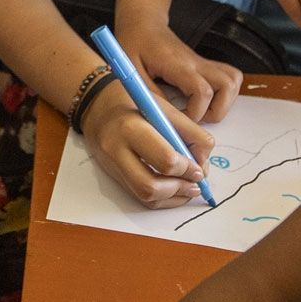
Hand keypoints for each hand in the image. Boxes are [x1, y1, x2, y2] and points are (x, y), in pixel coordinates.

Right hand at [79, 81, 211, 207]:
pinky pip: (140, 198)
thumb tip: (203, 162)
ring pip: (145, 197)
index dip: (187, 169)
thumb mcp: (163, 108)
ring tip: (189, 189)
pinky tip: (176, 190)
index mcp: (131, 128)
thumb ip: (189, 132)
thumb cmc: (134, 102)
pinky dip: (163, 199)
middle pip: (150, 186)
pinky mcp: (114, 176)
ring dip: (173, 198)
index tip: (199, 169)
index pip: (164, 159)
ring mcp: (113, 166)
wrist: (97, 105)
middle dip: (180, 189)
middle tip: (196, 183)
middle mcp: (117, 150)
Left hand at [114, 12, 239, 122]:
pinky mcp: (204, 64)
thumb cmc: (135, 44)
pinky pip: (228, 77)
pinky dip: (225, 93)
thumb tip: (164, 117)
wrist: (144, 23)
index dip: (196, 112)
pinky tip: (206, 101)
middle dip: (217, 111)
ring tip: (203, 111)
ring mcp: (203, 62)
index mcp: (177, 64)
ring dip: (225, 102)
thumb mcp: (131, 71)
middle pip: (228, 85)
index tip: (181, 119)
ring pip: (234, 80)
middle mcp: (196, 62)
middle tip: (196, 117)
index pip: (201, 90)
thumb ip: (148, 94)